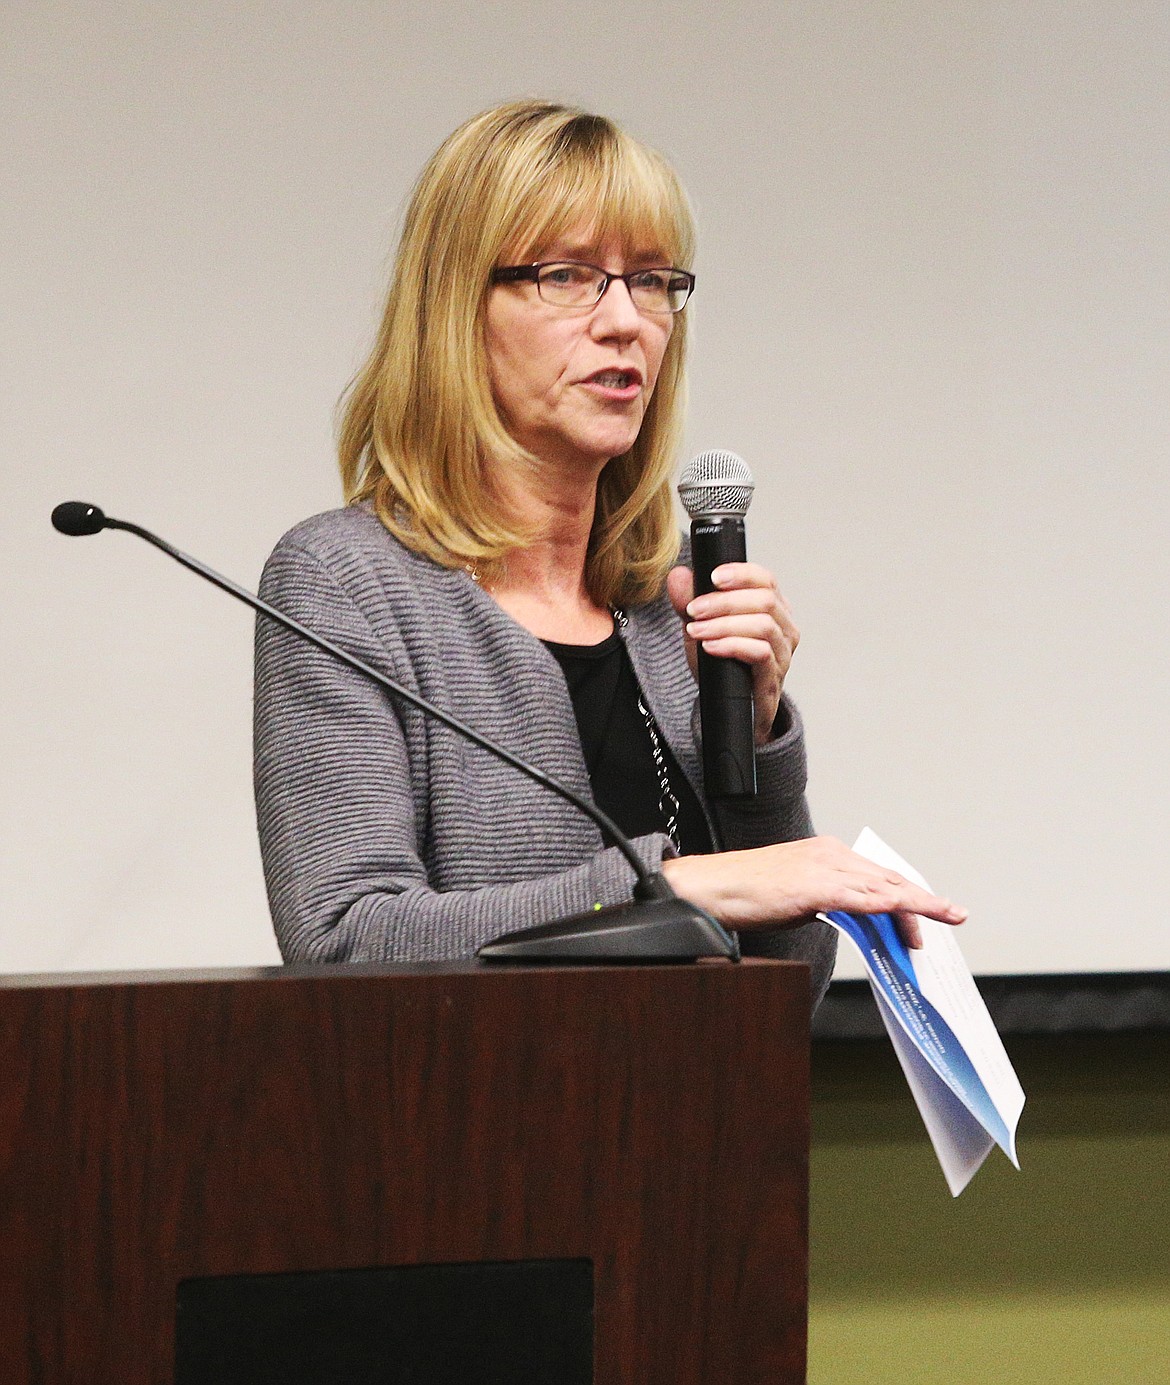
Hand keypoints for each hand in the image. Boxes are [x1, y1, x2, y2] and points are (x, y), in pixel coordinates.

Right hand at [661, 836, 966, 948]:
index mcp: (825, 852)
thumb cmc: (743, 892)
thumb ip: (828, 902)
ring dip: (919, 903)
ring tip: (946, 915)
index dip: (906, 893)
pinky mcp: (814, 886)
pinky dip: (890, 905)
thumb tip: (854, 921)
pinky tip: (910, 912)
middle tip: (947, 920)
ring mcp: (823, 868)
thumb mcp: (796, 894)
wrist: (710, 887)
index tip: (925, 912)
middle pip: (888, 878)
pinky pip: (862, 897)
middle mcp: (830, 853)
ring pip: (884, 885)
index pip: (877, 874)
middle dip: (921, 900)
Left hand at [667, 563, 798, 743]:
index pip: (766, 580)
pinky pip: (761, 654)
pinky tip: (710, 647)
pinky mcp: (773, 679)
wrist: (728, 708)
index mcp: (773, 609)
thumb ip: (688, 602)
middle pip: (765, 600)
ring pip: (763, 626)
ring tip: (696, 630)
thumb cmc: (722, 665)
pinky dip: (732, 646)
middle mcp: (784, 629)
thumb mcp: (700, 628)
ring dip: (725, 624)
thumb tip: (678, 574)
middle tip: (693, 610)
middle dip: (724, 602)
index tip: (713, 577)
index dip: (742, 574)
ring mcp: (782, 655)